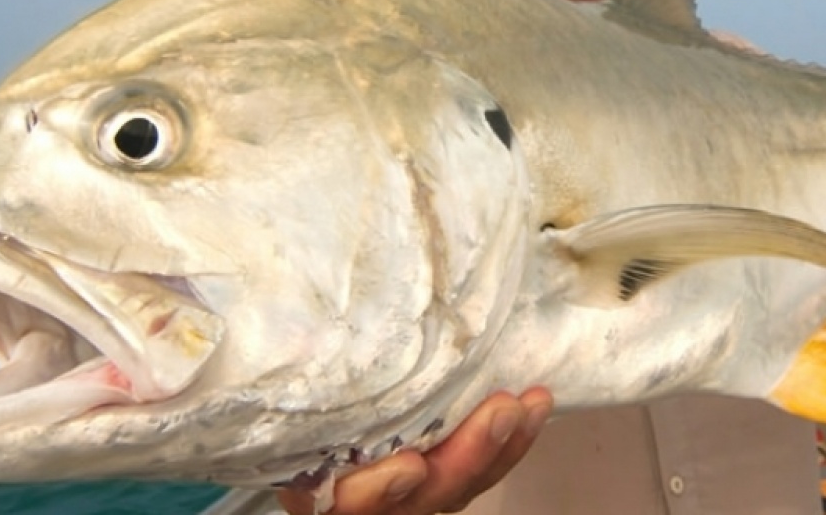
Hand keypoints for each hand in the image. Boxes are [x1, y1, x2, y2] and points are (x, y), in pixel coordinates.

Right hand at [276, 388, 553, 514]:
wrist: (312, 385)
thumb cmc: (295, 383)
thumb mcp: (291, 380)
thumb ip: (302, 368)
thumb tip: (296, 328)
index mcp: (318, 481)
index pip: (343, 502)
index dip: (376, 491)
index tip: (409, 466)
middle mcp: (362, 496)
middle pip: (416, 500)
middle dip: (463, 460)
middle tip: (500, 412)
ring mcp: (406, 490)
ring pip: (456, 486)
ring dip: (499, 448)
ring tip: (531, 403)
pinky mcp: (439, 471)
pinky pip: (480, 469)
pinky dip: (511, 441)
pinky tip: (534, 405)